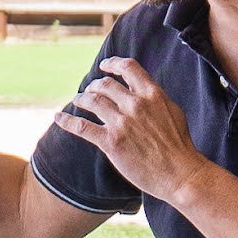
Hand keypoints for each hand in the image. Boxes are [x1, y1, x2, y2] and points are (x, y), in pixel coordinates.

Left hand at [58, 60, 202, 200]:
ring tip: (77, 101)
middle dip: (94, 86)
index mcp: (152, 94)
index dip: (112, 63)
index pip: (127, 67)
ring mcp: (122, 123)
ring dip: (81, 99)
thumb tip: (141, 89)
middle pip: (104, 84)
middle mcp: (135, 104)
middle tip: (90, 92)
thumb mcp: (172, 111)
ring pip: (91, 101)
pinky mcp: (111, 142)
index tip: (104, 66)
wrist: (180, 173)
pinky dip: (66, 121)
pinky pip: (82, 126)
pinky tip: (58, 117)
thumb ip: (154, 98)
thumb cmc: (179, 145)